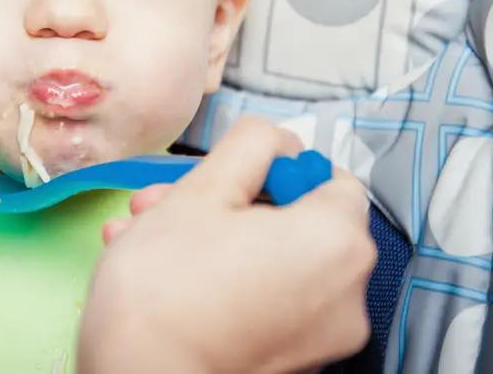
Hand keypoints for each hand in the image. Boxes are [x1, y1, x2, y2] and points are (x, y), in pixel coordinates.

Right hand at [77, 117, 375, 373]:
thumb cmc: (169, 283)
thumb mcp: (204, 188)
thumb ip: (252, 145)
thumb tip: (277, 141)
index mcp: (339, 241)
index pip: (329, 177)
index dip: (276, 166)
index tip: (228, 177)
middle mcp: (348, 294)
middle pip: (293, 221)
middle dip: (225, 203)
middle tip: (166, 202)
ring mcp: (321, 337)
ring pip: (270, 261)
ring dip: (212, 240)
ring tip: (145, 236)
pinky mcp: (291, 362)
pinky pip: (264, 301)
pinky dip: (225, 282)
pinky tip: (165, 274)